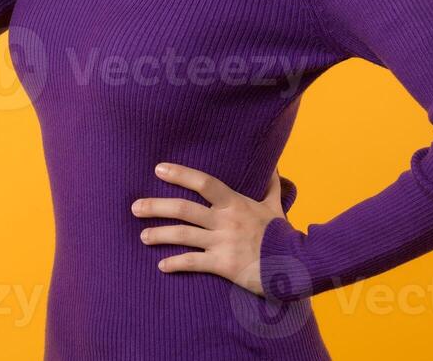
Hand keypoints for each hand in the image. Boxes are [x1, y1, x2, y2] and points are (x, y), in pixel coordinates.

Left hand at [132, 162, 286, 296]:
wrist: (297, 264)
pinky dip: (175, 263)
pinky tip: (161, 265)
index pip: (204, 182)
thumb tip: (274, 165)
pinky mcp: (223, 265)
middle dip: (156, 207)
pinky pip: (193, 263)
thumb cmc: (283, 235)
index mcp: (235, 203)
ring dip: (159, 235)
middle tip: (135, 207)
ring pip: (183, 235)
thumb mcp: (276, 207)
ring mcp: (222, 243)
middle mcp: (225, 221)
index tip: (159, 169)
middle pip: (183, 209)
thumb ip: (270, 186)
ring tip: (142, 236)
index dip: (180, 174)